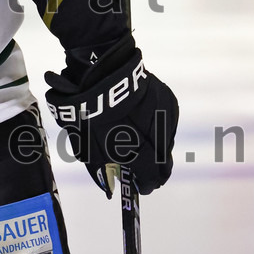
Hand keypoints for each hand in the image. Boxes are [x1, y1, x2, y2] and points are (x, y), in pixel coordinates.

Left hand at [45, 37, 177, 195]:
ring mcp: (164, 116)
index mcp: (132, 144)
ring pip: (166, 142)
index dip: (146, 184)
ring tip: (140, 139)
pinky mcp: (168, 100)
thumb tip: (110, 187)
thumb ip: (99, 166)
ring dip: (156, 147)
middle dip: (155, 171)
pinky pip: (166, 122)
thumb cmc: (87, 105)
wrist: (101, 65)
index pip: (150, 176)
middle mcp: (154, 133)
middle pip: (163, 163)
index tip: (142, 187)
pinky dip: (158, 126)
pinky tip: (143, 119)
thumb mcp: (84, 139)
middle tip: (146, 172)